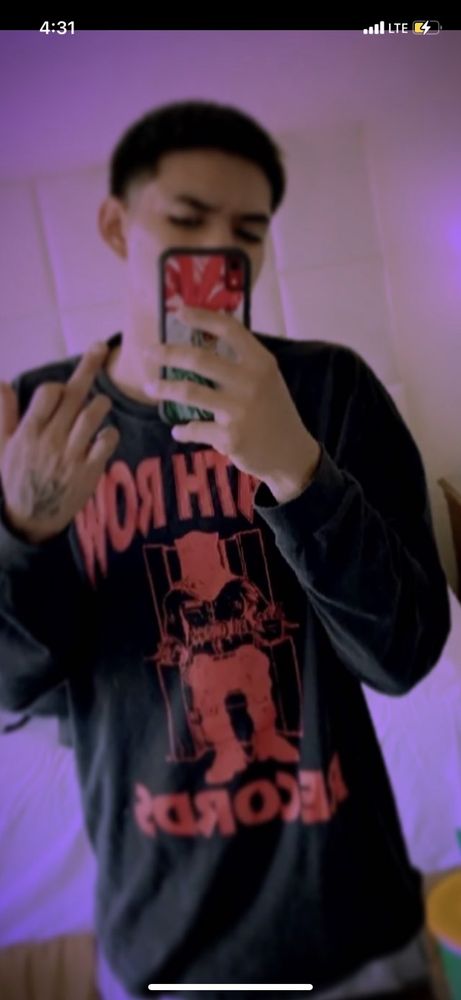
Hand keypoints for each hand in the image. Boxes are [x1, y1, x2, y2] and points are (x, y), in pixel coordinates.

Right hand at [0, 343, 119, 543]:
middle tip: (101, 347)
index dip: (58, 385)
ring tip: (101, 403)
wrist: (32, 520)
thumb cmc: (16, 479)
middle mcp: (50, 441)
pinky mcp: (89, 472)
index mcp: (28, 433)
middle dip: (89, 368)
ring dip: (100, 404)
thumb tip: (1, 382)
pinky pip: (106, 444)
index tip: (64, 386)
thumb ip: (3, 414)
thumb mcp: (1, 447)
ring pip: (92, 416)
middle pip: (73, 396)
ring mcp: (71, 457)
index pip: (48, 394)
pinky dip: (109, 435)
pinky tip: (104, 434)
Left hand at [144, 305, 320, 502]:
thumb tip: (200, 341)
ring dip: (164, 389)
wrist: (291, 454)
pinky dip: (182, 430)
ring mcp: (240, 410)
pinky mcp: (231, 437)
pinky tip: (178, 430)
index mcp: (261, 362)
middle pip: (199, 360)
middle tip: (148, 352)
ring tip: (150, 387)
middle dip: (168, 353)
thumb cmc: (273, 411)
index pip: (229, 329)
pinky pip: (195, 428)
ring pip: (189, 392)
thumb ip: (240, 362)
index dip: (202, 317)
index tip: (179, 311)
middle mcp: (251, 382)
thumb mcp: (266, 379)